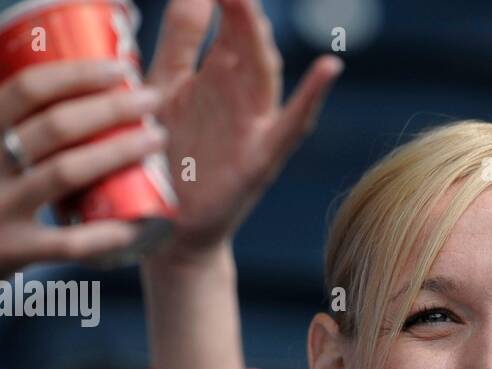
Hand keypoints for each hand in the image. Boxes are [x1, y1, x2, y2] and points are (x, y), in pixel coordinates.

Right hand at [0, 59, 167, 331]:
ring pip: (68, 172)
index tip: (116, 68)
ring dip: (119, 153)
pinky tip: (137, 225)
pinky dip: (105, 235)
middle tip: (151, 99)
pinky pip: (67, 242)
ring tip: (155, 140)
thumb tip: (2, 76)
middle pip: (56, 123)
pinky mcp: (6, 252)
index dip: (76, 73)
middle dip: (112, 106)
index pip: (23, 86)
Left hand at [144, 0, 342, 259]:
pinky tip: (329, 67)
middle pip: (249, 38)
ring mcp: (255, 125)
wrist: (162, 224)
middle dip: (243, 6)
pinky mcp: (261, 159)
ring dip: (260, 37)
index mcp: (218, 72)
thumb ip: (182, 37)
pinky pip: (293, 124)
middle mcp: (241, 93)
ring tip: (248, 2)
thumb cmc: (165, 155)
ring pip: (266, 73)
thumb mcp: (165, 85)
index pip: (230, 19)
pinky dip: (313, 96)